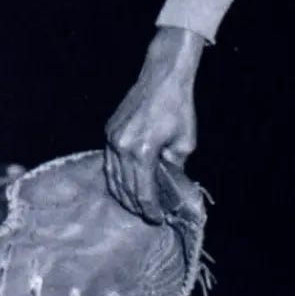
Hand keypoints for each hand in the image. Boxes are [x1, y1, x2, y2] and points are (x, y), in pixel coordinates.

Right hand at [104, 27, 204, 221]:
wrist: (163, 77)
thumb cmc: (179, 108)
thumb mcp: (185, 142)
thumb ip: (175, 166)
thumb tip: (168, 184)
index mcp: (143, 151)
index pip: (142, 191)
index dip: (150, 208)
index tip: (157, 218)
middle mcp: (122, 147)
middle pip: (125, 187)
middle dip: (136, 205)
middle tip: (148, 215)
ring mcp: (111, 139)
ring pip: (112, 177)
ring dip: (123, 194)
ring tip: (137, 204)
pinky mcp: (108, 132)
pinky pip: (110, 162)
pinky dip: (117, 176)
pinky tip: (127, 184)